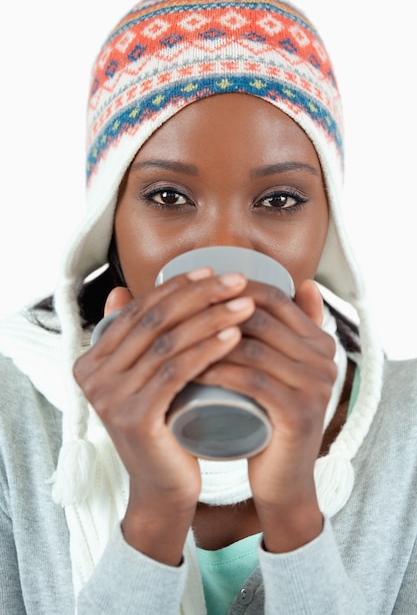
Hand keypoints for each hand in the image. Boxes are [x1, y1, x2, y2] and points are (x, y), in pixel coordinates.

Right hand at [73, 269, 254, 563]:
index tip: (214, 271)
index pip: (139, 309)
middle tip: (238, 282)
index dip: (177, 286)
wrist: (163, 487)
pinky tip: (233, 336)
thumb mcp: (145, 376)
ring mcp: (109, 397)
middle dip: (200, 295)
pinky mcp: (134, 417)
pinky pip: (175, 372)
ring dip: (211, 318)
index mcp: (92, 359)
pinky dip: (207, 350)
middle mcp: (92, 375)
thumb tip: (121, 291)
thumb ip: (132, 338)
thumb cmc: (164, 425)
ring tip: (246, 306)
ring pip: (167, 342)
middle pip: (154, 320)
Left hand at [197, 280, 336, 551]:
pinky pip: (253, 381)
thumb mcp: (279, 369)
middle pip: (262, 318)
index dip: (232, 288)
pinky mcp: (300, 413)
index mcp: (319, 341)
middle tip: (177, 317)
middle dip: (214, 312)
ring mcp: (315, 386)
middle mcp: (324, 358)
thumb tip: (303, 283)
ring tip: (177, 343)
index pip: (274, 296)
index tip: (194, 293)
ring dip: (210, 341)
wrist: (283, 477)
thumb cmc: (270, 416)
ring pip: (254, 348)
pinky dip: (220, 372)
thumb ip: (290, 331)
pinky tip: (192, 370)